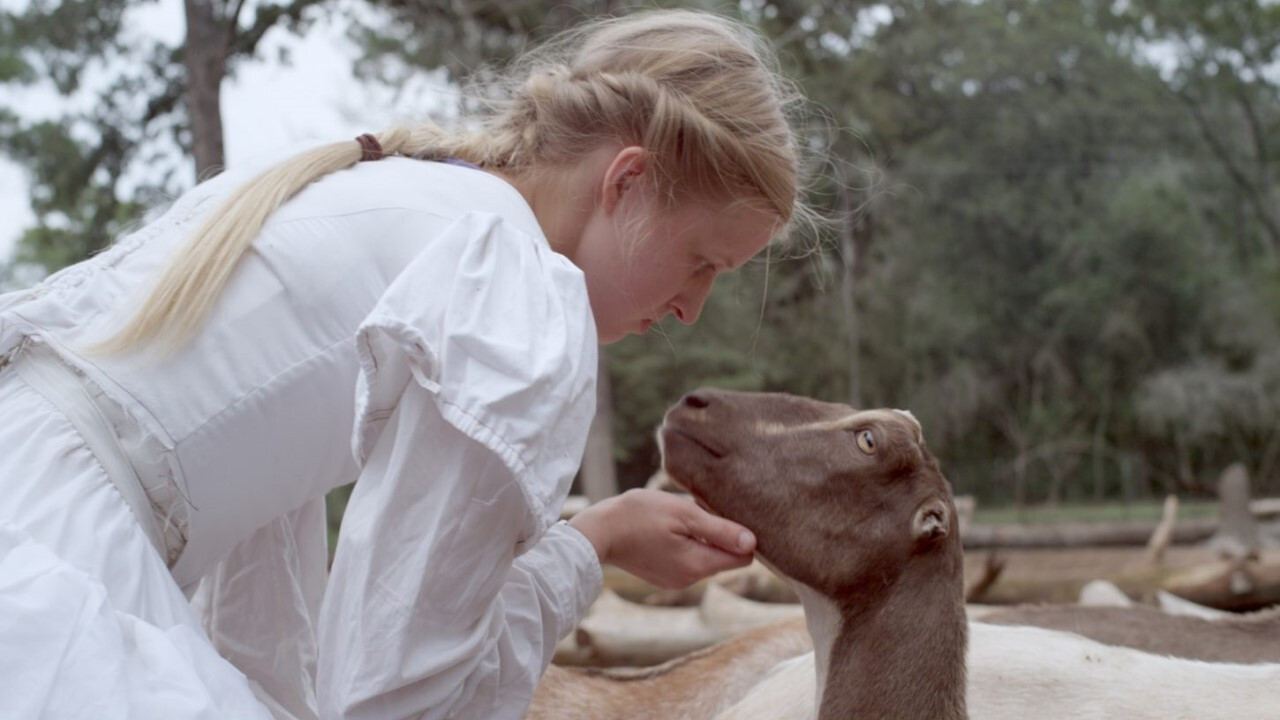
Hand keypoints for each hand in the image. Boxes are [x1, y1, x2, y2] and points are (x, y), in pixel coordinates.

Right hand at [568, 488, 755, 588]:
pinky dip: (685, 543)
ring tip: (677, 518)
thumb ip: (721, 530)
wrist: (597, 532)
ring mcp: (675, 581)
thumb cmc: (639, 516)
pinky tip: (666, 528)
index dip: (741, 535)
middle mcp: (690, 579)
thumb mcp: (684, 514)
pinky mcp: (663, 576)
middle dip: (719, 534)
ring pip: (705, 557)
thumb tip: (753, 543)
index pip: (743, 558)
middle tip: (697, 510)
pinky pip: (688, 559)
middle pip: (724, 558)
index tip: (726, 514)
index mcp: (698, 565)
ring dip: (700, 537)